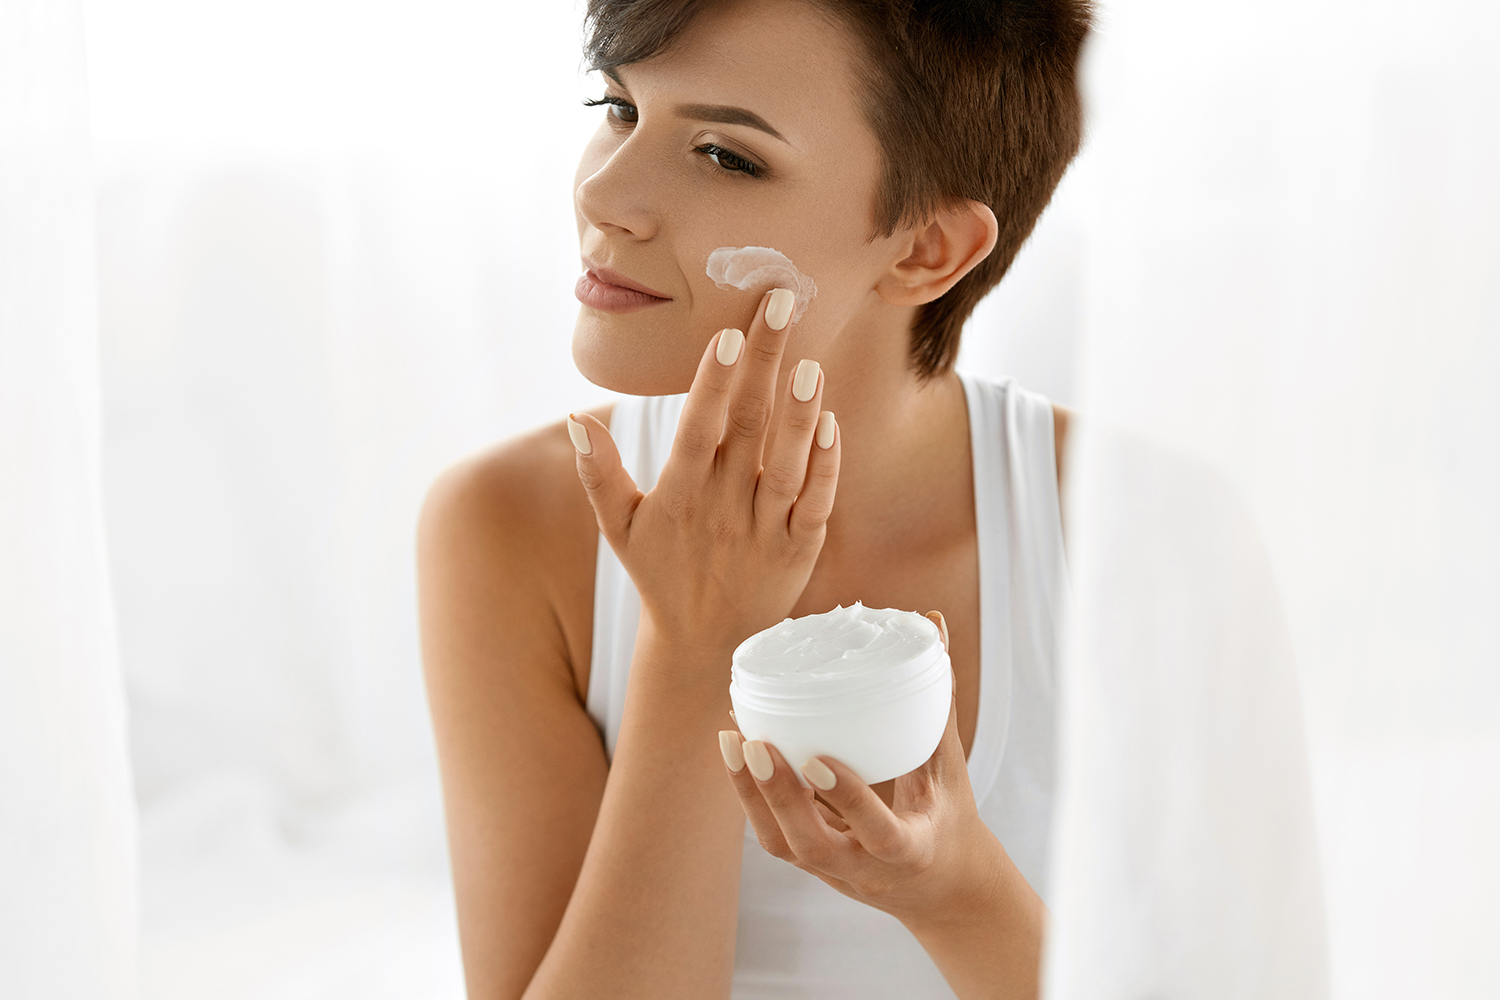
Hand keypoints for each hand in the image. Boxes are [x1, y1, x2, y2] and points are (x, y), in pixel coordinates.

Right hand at [566, 287, 839, 648]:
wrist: (704, 645)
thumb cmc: (661, 572)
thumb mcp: (618, 527)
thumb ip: (599, 473)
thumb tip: (577, 418)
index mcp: (679, 495)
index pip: (697, 430)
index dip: (712, 383)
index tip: (727, 333)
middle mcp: (723, 508)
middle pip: (748, 426)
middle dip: (765, 362)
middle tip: (783, 302)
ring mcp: (764, 530)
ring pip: (785, 466)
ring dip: (799, 416)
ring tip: (810, 365)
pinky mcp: (799, 550)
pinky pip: (816, 504)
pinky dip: (825, 467)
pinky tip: (831, 425)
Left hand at [719, 612, 1005, 926]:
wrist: (942, 890)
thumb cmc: (950, 821)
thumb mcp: (952, 771)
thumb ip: (938, 704)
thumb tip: (933, 625)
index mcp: (910, 849)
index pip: (877, 830)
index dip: (846, 798)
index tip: (816, 759)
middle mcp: (866, 869)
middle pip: (811, 845)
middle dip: (779, 796)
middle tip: (757, 743)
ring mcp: (833, 873)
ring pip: (781, 844)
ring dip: (752, 795)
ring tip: (734, 739)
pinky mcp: (811, 865)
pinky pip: (774, 834)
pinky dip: (752, 795)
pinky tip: (738, 750)